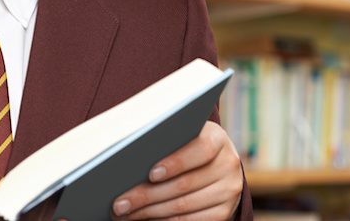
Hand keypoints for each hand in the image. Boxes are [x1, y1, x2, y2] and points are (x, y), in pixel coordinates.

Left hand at [111, 121, 241, 220]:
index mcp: (218, 138)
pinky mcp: (224, 211)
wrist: (217, 164)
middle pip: (185, 183)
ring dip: (151, 212)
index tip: (151, 174)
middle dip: (147, 195)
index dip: (175, 162)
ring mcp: (228, 190)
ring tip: (127, 213)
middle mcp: (228, 164)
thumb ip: (166, 141)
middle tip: (121, 203)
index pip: (200, 149)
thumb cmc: (187, 145)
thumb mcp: (183, 136)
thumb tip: (131, 160)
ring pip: (184, 206)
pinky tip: (146, 219)